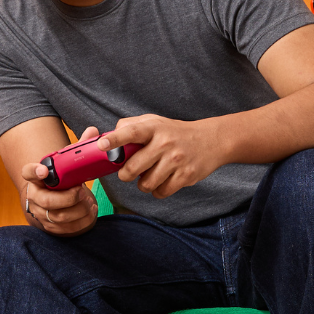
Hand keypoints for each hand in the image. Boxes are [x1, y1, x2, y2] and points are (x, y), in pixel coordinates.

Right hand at [14, 171, 97, 235]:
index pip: (28, 172)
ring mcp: (41, 214)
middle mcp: (33, 198)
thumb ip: (64, 166)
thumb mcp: (57, 172)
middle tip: (82, 192)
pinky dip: (84, 220)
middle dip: (70, 198)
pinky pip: (68, 228)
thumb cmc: (57, 183)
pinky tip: (91, 210)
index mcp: (34, 179)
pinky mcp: (51, 227)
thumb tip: (82, 158)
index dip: (35, 171)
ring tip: (88, 202)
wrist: (49, 199)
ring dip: (80, 210)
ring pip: (60, 217)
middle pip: (48, 201)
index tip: (43, 170)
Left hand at [100, 113, 232, 198]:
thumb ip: (131, 126)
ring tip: (148, 176)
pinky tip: (161, 182)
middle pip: (134, 167)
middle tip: (126, 173)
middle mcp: (165, 143)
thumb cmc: (175, 132)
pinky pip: (161, 192)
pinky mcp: (186, 176)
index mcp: (154, 128)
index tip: (101, 145)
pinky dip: (157, 191)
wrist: (211, 140)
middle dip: (125, 174)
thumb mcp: (155, 121)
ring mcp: (176, 160)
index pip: (132, 132)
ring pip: (146, 184)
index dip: (115, 139)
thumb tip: (108, 137)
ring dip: (143, 184)